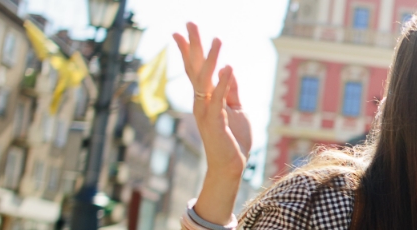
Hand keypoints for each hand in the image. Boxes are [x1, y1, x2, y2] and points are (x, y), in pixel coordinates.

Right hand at [173, 22, 251, 172]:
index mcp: (205, 97)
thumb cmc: (233, 138)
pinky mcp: (215, 121)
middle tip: (189, 23)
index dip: (189, 50)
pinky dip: (224, 82)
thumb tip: (229, 70)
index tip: (180, 31)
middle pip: (195, 68)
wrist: (231, 164)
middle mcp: (201, 101)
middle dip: (193, 45)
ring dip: (211, 58)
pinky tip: (228, 67)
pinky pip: (219, 98)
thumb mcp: (236, 108)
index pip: (195, 69)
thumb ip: (232, 91)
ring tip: (217, 39)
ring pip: (205, 80)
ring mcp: (205, 111)